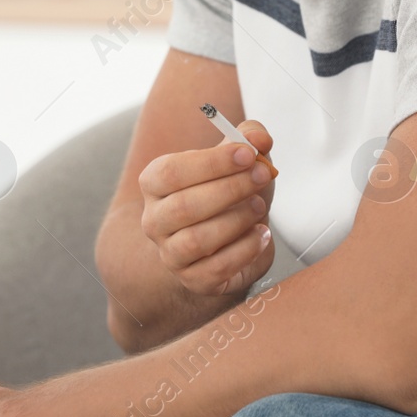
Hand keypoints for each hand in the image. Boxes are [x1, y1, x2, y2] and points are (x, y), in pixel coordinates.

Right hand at [138, 119, 276, 296]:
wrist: (236, 237)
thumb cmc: (231, 192)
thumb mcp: (239, 159)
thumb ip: (249, 138)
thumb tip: (259, 137)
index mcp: (155, 182)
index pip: (172, 172)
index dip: (211, 163)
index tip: (247, 153)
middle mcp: (154, 220)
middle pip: (184, 207)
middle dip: (230, 189)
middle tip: (262, 175)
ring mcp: (170, 253)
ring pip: (196, 240)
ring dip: (236, 220)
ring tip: (261, 206)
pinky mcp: (193, 279)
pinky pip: (216, 268)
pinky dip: (245, 250)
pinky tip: (262, 234)